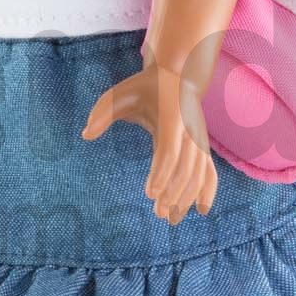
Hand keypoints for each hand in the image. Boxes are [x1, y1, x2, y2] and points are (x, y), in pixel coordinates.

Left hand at [81, 62, 218, 223]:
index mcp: (171, 117)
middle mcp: (190, 130)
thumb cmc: (144, 87)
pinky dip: (209, 190)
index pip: (169, 150)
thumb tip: (85, 135)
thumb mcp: (120, 94)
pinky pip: (210, 170)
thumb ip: (102, 113)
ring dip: (187, 197)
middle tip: (158, 213)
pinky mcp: (202, 145)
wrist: (178, 76)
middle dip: (174, 192)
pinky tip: (201, 210)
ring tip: (171, 219)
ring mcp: (199, 138)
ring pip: (199, 173)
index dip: (162, 173)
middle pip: (186, 167)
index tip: (150, 194)